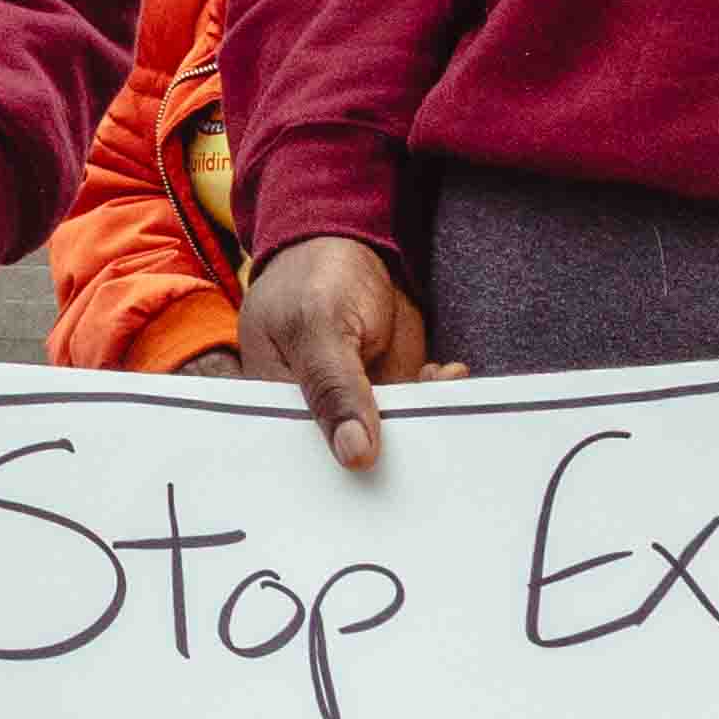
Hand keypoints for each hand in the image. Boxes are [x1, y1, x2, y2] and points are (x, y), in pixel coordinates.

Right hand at [243, 235, 433, 474]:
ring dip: (424, 419)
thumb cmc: (314, 276)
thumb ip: (335, 389)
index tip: (376, 473)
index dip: (336, 473)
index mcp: (273, 400)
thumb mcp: (318, 326)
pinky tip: (446, 374)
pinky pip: (418, 410)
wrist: (354, 245)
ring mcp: (354, 402)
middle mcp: (312, 410)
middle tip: (426, 438)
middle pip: (348, 453)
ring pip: (392, 435)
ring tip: (439, 386)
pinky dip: (438, 396)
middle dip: (391, 452)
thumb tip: (354, 454)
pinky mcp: (388, 392)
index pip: (300, 455)